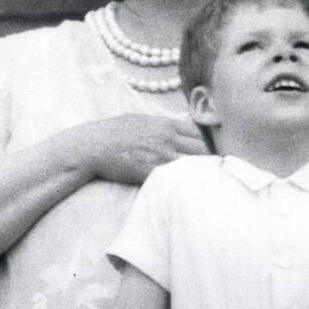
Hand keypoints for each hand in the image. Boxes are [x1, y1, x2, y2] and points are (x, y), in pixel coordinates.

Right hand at [70, 114, 208, 184]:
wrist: (91, 146)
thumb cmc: (112, 133)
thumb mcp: (140, 119)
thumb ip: (160, 125)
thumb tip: (176, 128)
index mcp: (165, 123)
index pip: (199, 132)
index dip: (208, 144)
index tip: (214, 153)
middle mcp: (167, 137)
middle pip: (202, 148)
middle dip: (210, 159)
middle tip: (217, 170)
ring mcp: (160, 154)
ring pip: (192, 163)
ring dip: (200, 172)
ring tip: (208, 181)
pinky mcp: (150, 170)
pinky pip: (175, 177)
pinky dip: (184, 182)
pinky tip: (190, 189)